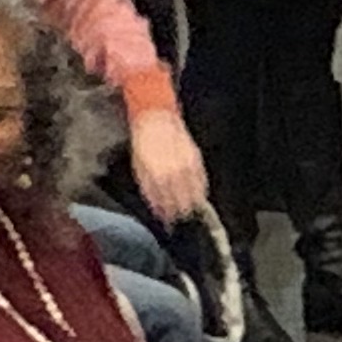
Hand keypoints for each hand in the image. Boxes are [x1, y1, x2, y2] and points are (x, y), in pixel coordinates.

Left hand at [126, 107, 210, 222]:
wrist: (155, 120)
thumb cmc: (144, 144)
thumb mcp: (140, 170)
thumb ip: (150, 191)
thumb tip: (158, 209)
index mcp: (158, 177)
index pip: (167, 205)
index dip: (168, 216)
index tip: (169, 222)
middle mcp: (174, 173)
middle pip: (183, 202)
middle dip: (181, 212)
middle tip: (179, 218)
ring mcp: (187, 166)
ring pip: (195, 193)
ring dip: (192, 203)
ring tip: (189, 208)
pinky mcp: (196, 159)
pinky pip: (202, 180)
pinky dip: (200, 189)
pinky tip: (198, 194)